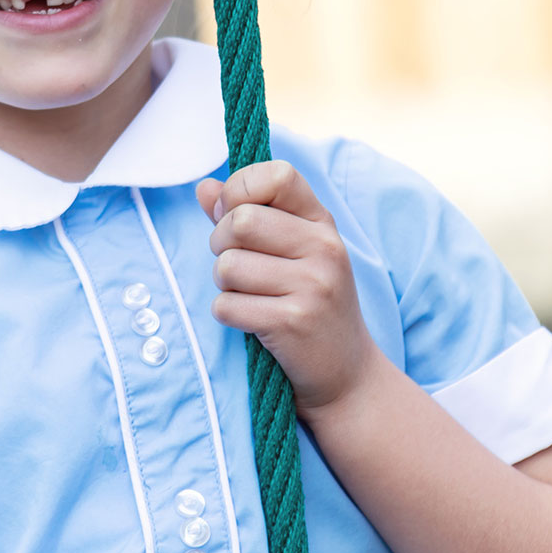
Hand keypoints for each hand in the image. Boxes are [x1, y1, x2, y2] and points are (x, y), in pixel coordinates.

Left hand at [196, 161, 383, 418]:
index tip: (235, 214)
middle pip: (240, 221)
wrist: (347, 376)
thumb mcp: (290, 253)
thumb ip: (245, 214)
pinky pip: (227, 306)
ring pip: (227, 266)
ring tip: (250, 297)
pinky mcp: (294, 322)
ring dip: (224, 285)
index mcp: (322, 223)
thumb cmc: (309, 306)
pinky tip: (253, 322)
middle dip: (221, 244)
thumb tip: (204, 187)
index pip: (276, 175)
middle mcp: (324, 248)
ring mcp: (313, 285)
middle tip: (237, 268)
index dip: (240, 190)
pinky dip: (228, 315)